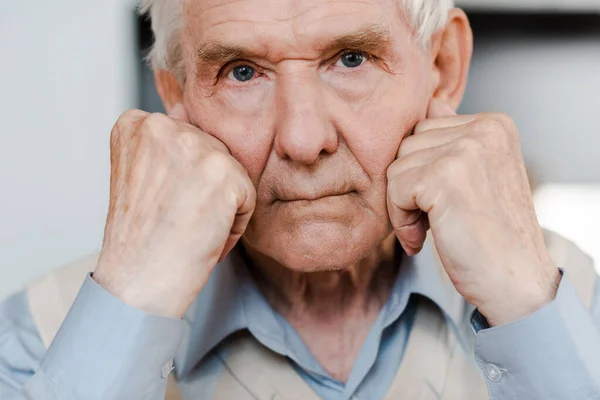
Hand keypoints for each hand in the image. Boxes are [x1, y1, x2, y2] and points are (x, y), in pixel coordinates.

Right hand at [93, 105, 255, 317]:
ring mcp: (195, 147)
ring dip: (221, 206)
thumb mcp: (141, 177)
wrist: (138, 283)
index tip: (161, 205)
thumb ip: (166, 146)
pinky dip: (234, 225)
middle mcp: (163, 126)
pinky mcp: (224, 172)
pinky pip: (248, 197)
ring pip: (232, 174)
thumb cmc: (140, 240)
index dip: (181, 180)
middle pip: (213, 153)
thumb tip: (195, 119)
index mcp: (136, 124)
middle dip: (205, 191)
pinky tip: (205, 236)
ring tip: (189, 228)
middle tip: (177, 221)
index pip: (186, 139)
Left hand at [387, 99, 559, 325]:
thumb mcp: (479, 175)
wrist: (515, 281)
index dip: (423, 171)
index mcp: (494, 124)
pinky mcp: (444, 176)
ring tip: (432, 230)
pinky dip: (400, 219)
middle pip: (407, 145)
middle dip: (410, 186)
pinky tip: (423, 239)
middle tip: (434, 220)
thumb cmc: (492, 234)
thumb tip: (429, 104)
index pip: (425, 130)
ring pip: (396, 166)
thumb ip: (453, 139)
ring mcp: (465, 149)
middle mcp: (484, 128)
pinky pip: (394, 188)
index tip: (441, 203)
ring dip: (403, 205)